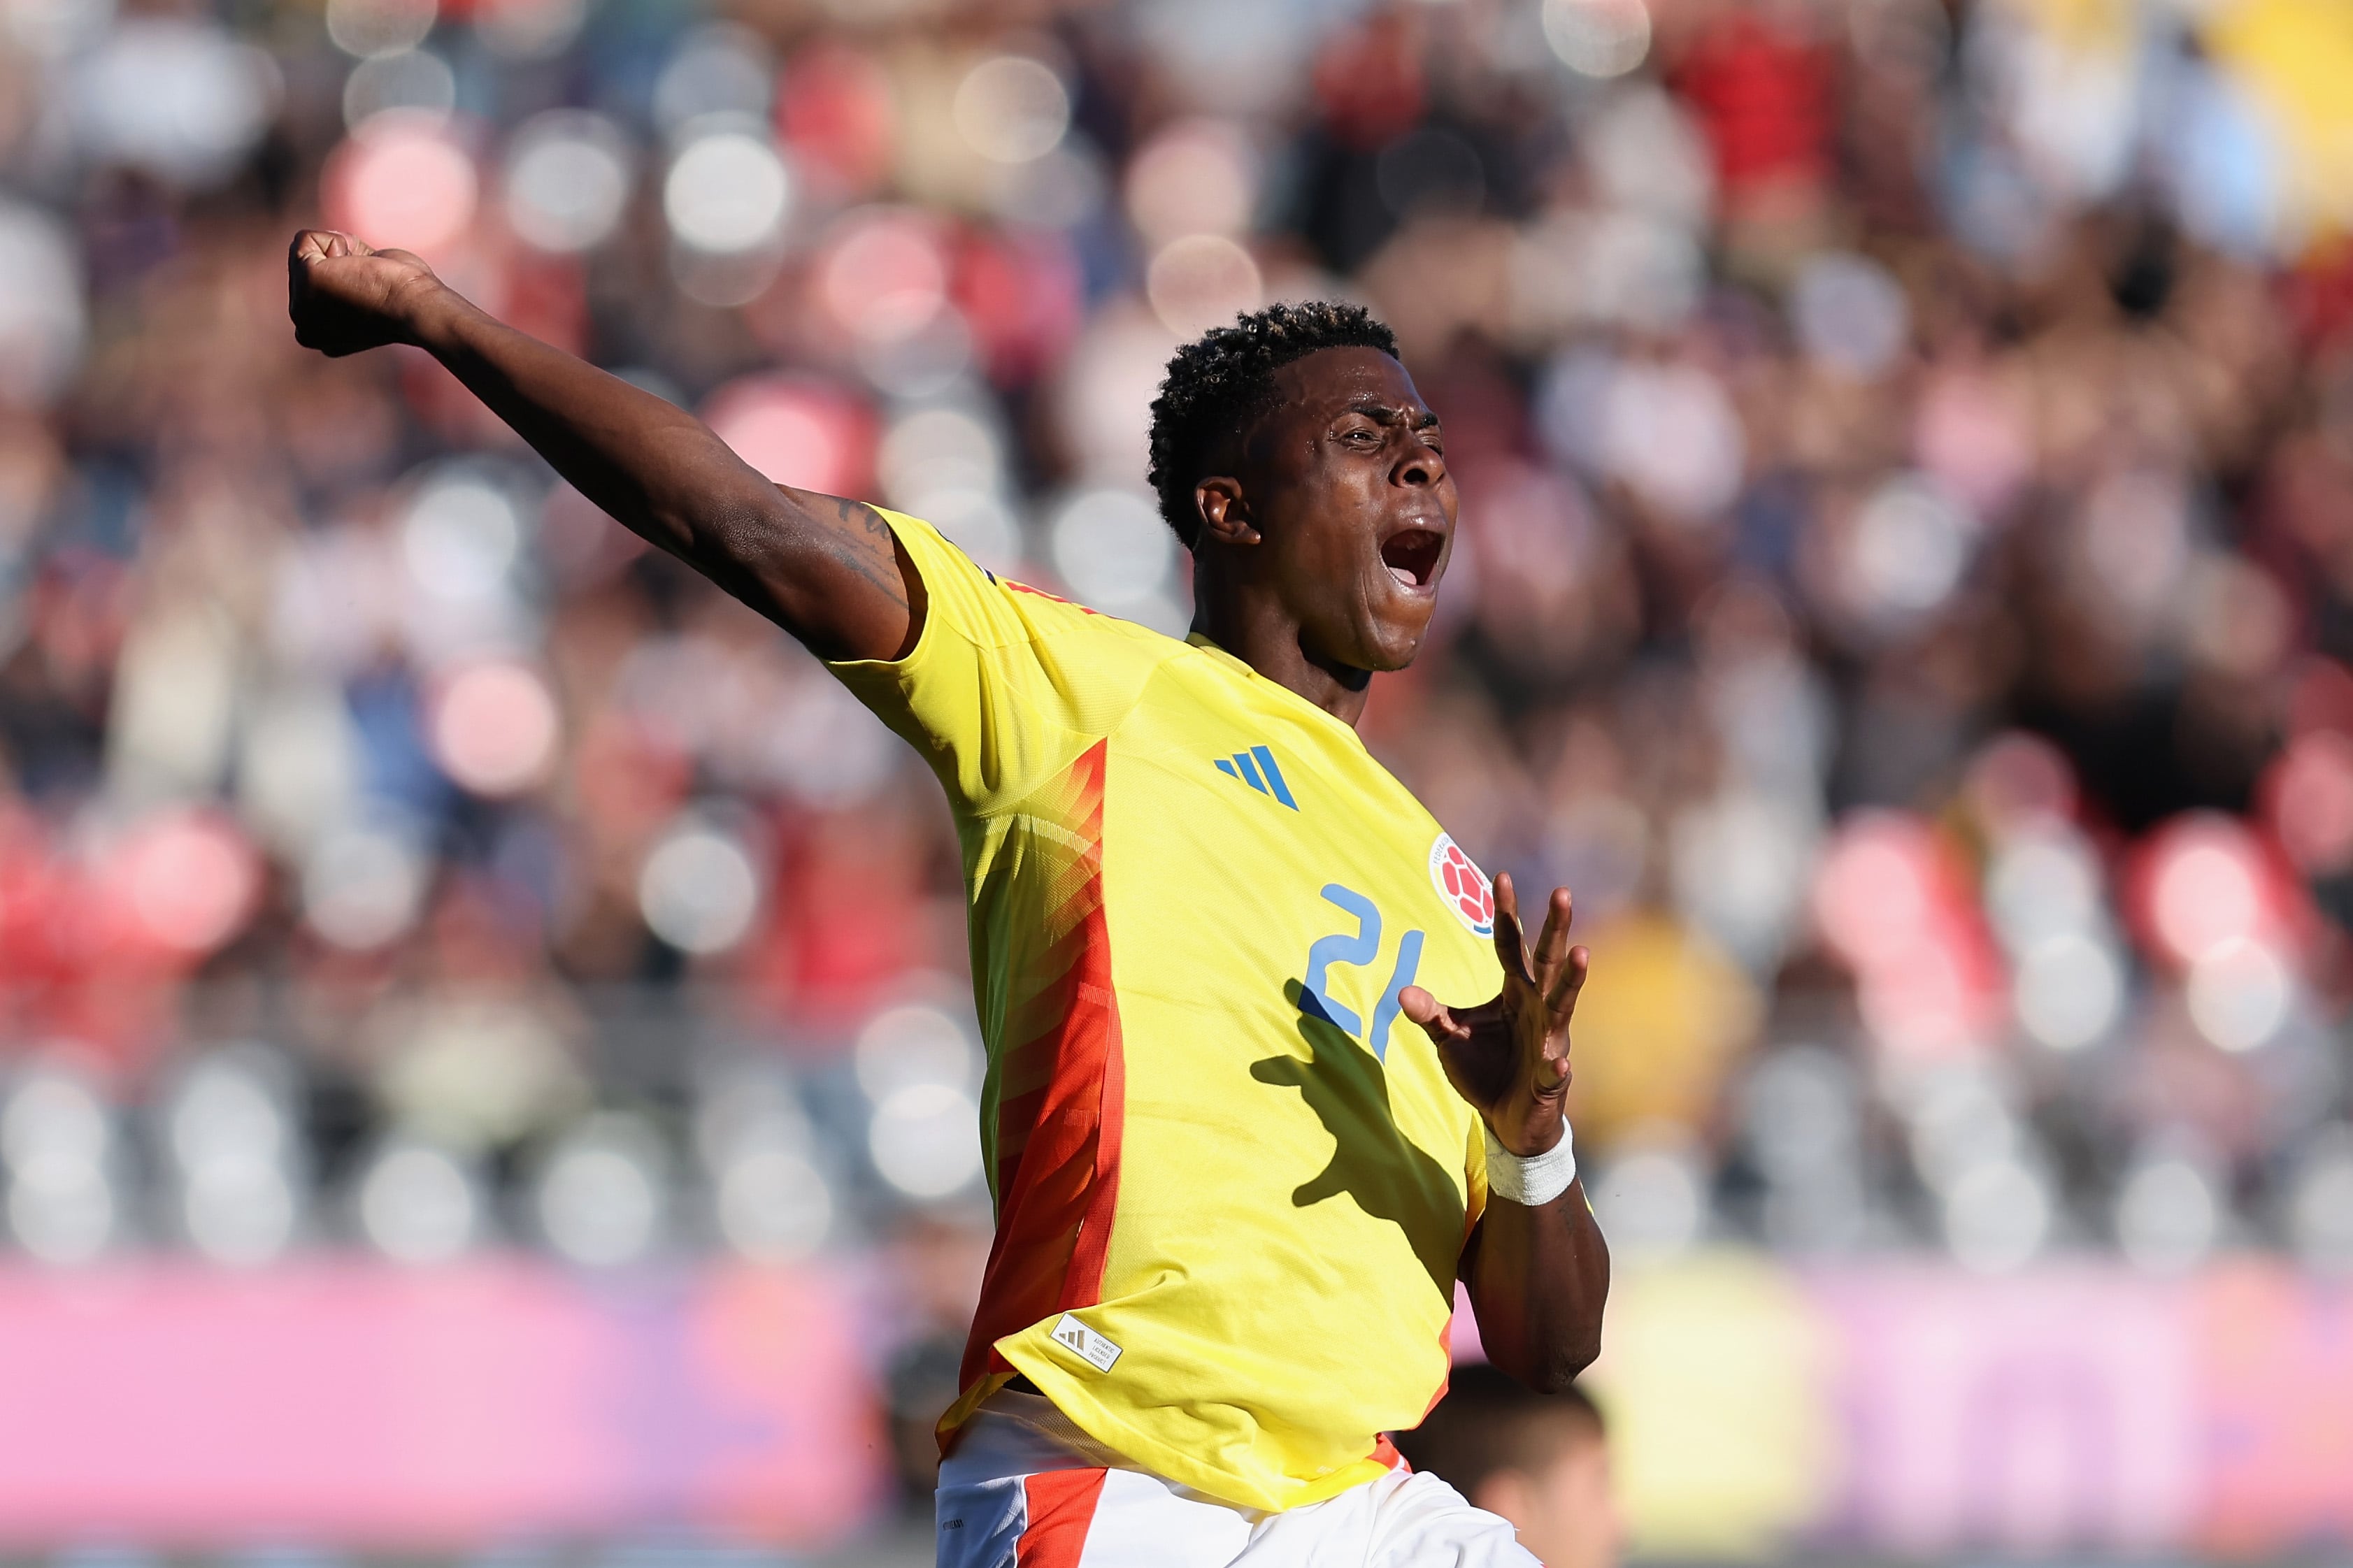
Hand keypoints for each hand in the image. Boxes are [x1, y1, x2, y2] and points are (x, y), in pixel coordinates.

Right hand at [287, 229, 444, 356]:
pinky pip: (306, 238)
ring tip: (365, 277)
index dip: (345, 274)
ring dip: (340, 252)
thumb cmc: (407, 297)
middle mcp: (304, 328)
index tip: (371, 294)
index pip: (312, 284)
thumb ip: (344, 282)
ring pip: (302, 250)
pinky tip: (359, 265)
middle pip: (303, 266)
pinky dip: (338, 241)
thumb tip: (336, 257)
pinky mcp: (306, 282)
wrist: (419, 308)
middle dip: (339, 263)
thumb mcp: (366, 291)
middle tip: (370, 285)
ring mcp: (300, 307)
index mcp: (318, 336)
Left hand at [1400, 874, 1587, 1158]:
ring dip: (1572, 980)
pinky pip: (1555, 1071)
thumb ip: (1429, 1014)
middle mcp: (1538, 1008)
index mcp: (1515, 992)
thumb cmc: (1484, 1070)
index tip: (1501, 875)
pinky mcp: (1551, 1079)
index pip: (1510, 945)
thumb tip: (1402, 992)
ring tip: (1581, 954)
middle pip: (1547, 961)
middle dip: (1555, 927)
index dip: (1505, 912)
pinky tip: (1561, 1062)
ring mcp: (1549, 1041)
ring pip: (1562, 1005)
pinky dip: (1556, 1066)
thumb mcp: (1449, 1038)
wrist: (1507, 1121)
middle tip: (1562, 892)